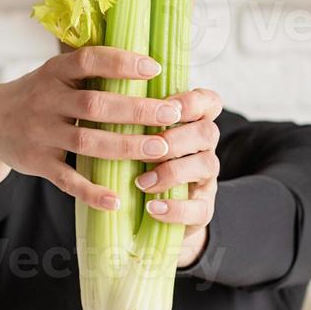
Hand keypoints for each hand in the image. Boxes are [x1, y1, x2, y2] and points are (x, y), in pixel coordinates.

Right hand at [0, 46, 209, 211]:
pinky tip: (116, 199)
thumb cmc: (38, 94)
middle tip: (171, 112)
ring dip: (125, 146)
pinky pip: (66, 180)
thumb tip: (147, 62)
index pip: (88, 61)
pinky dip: (91, 191)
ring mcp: (40, 133)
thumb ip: (90, 70)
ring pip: (86, 141)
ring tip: (160, 148)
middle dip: (136, 109)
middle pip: (94, 105)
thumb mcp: (55, 73)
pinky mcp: (37, 163)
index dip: (121, 62)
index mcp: (54, 72)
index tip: (155, 68)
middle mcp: (45, 100)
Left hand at [133, 87, 221, 267]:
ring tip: (142, 182)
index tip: (169, 106)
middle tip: (146, 149)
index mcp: (194, 122)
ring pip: (207, 165)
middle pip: (208, 131)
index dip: (192, 102)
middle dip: (176, 139)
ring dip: (172, 172)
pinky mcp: (203, 208)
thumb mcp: (139, 134)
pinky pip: (200, 209)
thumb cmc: (139, 159)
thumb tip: (102, 97)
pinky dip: (175, 209)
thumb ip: (133, 118)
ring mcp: (207, 178)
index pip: (208, 102)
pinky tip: (151, 208)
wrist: (150, 212)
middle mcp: (205, 147)